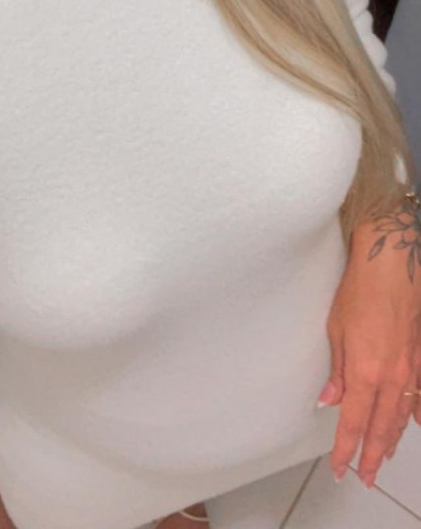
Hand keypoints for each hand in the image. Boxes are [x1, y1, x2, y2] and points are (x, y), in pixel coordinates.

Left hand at [317, 193, 420, 487]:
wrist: (394, 263)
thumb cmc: (359, 291)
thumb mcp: (337, 330)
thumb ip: (338, 372)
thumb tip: (330, 402)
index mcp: (366, 374)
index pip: (354, 424)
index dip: (346, 450)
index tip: (340, 469)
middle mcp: (392, 378)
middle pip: (382, 429)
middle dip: (373, 456)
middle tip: (365, 478)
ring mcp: (412, 368)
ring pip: (403, 416)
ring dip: (392, 440)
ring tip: (384, 458)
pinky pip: (420, 395)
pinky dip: (416, 414)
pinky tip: (415, 425)